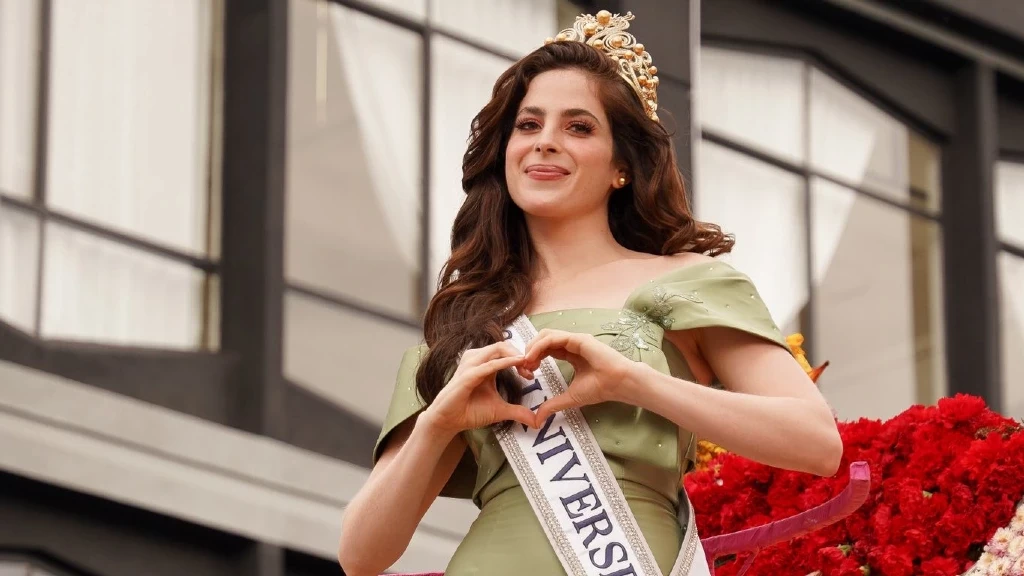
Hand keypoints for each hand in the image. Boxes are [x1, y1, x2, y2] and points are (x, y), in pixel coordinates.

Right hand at [421, 342, 536, 436]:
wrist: (449, 421)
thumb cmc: (470, 411)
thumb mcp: (500, 410)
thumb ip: (518, 411)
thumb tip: (536, 422)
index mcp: (485, 364)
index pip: (507, 351)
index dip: (522, 359)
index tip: (532, 374)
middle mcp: (478, 360)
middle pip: (504, 345)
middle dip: (521, 355)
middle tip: (532, 370)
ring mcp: (471, 365)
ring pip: (497, 349)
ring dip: (515, 356)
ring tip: (527, 367)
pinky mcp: (467, 375)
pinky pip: (489, 364)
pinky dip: (505, 362)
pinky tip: (517, 363)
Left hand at [521, 329, 634, 424]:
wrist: (619, 384)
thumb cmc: (600, 389)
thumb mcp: (570, 398)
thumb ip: (552, 405)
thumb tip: (537, 420)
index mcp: (571, 354)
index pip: (546, 349)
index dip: (534, 358)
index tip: (528, 373)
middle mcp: (572, 344)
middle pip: (543, 339)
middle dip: (530, 351)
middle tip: (524, 367)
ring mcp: (575, 340)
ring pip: (546, 334)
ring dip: (532, 347)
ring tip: (527, 362)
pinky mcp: (578, 339)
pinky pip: (553, 338)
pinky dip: (539, 346)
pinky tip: (532, 357)